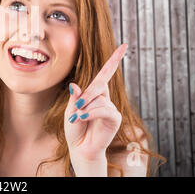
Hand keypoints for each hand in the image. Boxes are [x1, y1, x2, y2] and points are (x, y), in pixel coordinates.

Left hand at [64, 43, 127, 162]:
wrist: (80, 148)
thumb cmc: (75, 129)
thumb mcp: (71, 111)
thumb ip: (75, 98)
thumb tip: (74, 85)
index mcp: (94, 93)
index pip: (106, 73)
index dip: (114, 59)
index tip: (124, 45)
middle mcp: (104, 98)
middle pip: (98, 85)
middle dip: (85, 97)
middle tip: (76, 110)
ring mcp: (111, 108)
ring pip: (99, 99)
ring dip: (86, 109)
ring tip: (78, 119)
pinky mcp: (114, 118)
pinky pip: (103, 109)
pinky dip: (91, 113)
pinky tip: (83, 119)